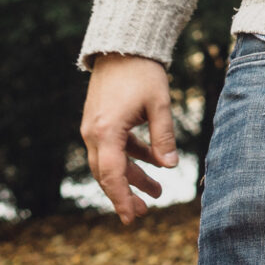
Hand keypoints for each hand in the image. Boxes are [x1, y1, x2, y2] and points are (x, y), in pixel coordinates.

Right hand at [80, 54, 179, 225]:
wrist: (122, 46)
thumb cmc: (142, 73)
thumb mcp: (159, 105)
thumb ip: (164, 137)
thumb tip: (170, 166)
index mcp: (105, 132)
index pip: (111, 175)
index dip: (122, 198)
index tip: (131, 218)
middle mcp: (94, 133)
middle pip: (107, 174)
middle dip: (126, 194)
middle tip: (143, 213)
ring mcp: (95, 127)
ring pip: (112, 162)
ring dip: (132, 177)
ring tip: (157, 193)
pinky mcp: (101, 121)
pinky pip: (115, 147)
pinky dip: (132, 157)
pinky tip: (155, 164)